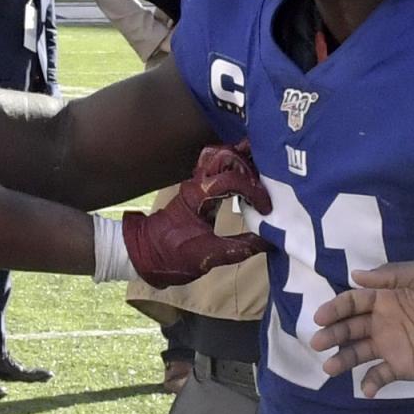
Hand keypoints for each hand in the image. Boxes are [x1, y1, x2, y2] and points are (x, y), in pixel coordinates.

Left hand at [121, 142, 269, 285]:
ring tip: (262, 173)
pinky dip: (234, 166)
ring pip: (219, 156)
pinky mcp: (198, 188)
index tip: (266, 208)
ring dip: (241, 160)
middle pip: (224, 155)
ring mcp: (196, 183)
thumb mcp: (207, 258)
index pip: (231, 179)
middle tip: (269, 178)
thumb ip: (238, 249)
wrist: (144, 254)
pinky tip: (248, 178)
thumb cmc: (171, 255)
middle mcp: (196, 183)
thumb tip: (270, 242)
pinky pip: (217, 167)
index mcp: (198, 196)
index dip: (253, 189)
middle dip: (249, 163)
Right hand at [311, 259, 413, 391]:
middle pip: (350, 327)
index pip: (354, 302)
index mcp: (388, 296)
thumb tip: (355, 275)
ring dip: (342, 359)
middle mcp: (384, 321)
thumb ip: (392, 275)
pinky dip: (370, 383)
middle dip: (332, 334)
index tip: (321, 318)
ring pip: (358, 353)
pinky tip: (366, 388)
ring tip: (329, 368)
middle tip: (318, 342)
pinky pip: (379, 376)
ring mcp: (392, 345)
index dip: (335, 308)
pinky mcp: (402, 367)